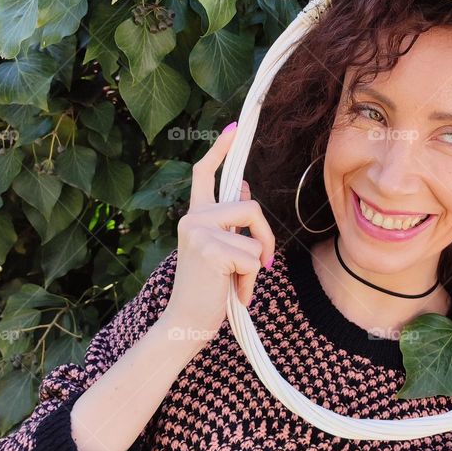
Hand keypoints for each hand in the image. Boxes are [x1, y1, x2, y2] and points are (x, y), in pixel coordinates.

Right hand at [161, 123, 275, 333]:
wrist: (186, 323)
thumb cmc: (207, 290)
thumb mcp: (220, 251)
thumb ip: (229, 223)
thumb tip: (246, 190)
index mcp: (194, 216)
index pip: (204, 174)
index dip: (220, 150)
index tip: (235, 127)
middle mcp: (192, 218)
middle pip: (251, 207)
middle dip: (265, 237)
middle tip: (263, 265)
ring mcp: (199, 232)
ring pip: (254, 235)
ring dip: (256, 266)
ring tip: (238, 285)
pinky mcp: (210, 250)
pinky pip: (252, 258)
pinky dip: (251, 282)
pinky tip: (235, 294)